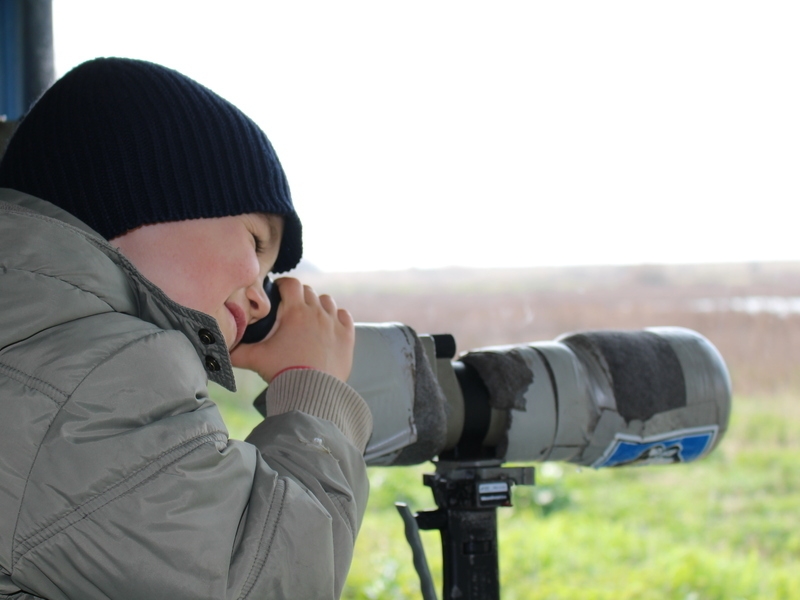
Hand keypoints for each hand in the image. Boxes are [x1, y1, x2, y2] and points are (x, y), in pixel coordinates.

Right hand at [230, 277, 354, 382]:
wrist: (312, 392)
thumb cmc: (283, 372)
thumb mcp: (255, 359)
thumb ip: (236, 352)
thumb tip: (219, 350)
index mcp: (295, 312)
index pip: (291, 284)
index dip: (283, 285)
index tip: (278, 291)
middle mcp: (317, 313)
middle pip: (308, 291)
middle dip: (298, 296)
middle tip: (290, 308)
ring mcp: (334, 323)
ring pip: (327, 301)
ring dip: (318, 304)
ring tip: (310, 316)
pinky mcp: (347, 336)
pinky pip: (344, 315)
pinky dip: (337, 316)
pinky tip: (329, 324)